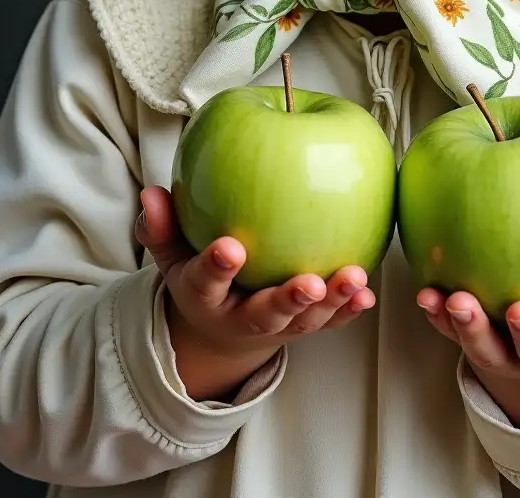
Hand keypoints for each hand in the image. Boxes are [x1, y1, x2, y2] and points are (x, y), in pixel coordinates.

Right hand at [136, 185, 374, 398]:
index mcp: (205, 296)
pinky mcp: (306, 326)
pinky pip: (330, 322)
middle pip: (264, 314)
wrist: (220, 326)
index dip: (216, 267)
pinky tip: (368, 295)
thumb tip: (151, 192)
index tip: (231, 247)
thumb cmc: (198, 272)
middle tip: (309, 283)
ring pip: (305, 321)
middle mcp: (243, 316)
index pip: (206, 282)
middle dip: (287, 300)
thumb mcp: (172, 253)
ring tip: (353, 280)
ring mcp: (278, 325)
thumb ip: (160, 225)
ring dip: (331, 303)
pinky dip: (349, 310)